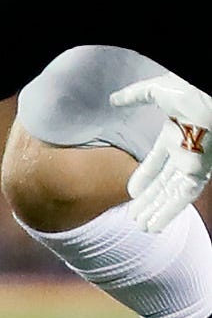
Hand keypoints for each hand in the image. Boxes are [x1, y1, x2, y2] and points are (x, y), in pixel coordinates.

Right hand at [111, 73, 211, 231]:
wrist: (206, 95)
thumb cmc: (188, 90)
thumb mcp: (155, 91)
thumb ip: (134, 96)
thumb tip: (114, 100)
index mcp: (175, 134)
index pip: (157, 162)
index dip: (144, 176)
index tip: (132, 191)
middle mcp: (184, 153)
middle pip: (164, 183)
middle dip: (149, 200)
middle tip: (134, 217)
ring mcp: (192, 164)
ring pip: (172, 194)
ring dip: (157, 211)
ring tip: (142, 227)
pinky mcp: (199, 173)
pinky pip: (183, 196)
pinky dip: (170, 211)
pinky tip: (156, 224)